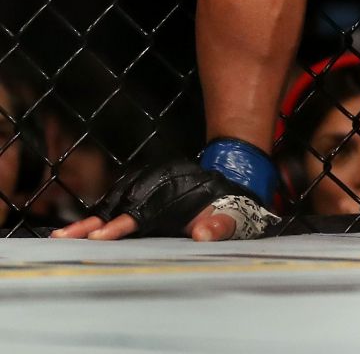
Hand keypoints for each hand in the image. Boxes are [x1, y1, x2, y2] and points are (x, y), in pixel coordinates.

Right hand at [53, 160, 278, 240]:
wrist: (227, 188)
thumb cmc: (227, 209)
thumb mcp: (232, 217)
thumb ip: (220, 226)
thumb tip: (203, 234)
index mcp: (173, 197)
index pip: (141, 214)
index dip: (120, 225)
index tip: (99, 236)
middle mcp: (155, 189)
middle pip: (118, 207)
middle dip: (91, 223)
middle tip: (63, 238)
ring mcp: (146, 192)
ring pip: (112, 206)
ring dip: (88, 221)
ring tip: (61, 237)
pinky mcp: (141, 197)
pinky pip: (116, 206)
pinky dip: (97, 218)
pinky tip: (77, 231)